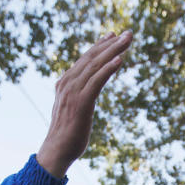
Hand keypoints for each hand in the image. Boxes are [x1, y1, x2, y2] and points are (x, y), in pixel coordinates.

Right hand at [36, 31, 132, 177]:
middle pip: (92, 58)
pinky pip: (96, 82)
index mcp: (65, 83)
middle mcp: (68, 83)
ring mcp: (73, 92)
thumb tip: (85, 94)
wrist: (56, 151)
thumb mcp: (72, 110)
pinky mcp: (81, 103)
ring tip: (127, 41)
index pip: (85, 59)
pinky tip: (119, 60)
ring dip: (113, 51)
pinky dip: (108, 69)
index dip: (100, 46)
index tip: (113, 35)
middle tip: (128, 33)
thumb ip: (78, 97)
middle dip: (111, 44)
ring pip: (96, 66)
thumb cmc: (67, 134)